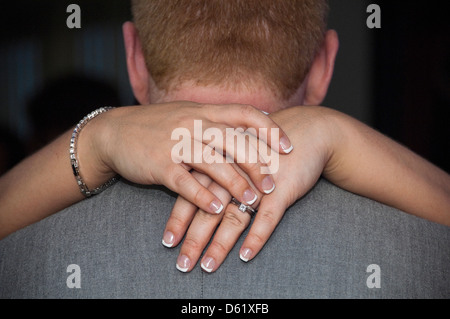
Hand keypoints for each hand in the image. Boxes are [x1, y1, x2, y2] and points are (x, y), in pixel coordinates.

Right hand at [79, 101, 292, 214]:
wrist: (114, 132)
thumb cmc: (156, 127)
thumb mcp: (188, 115)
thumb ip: (216, 120)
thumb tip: (250, 125)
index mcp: (204, 112)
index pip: (245, 113)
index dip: (270, 129)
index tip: (288, 146)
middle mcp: (193, 124)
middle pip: (234, 141)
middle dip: (257, 164)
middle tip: (274, 184)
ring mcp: (176, 144)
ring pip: (214, 162)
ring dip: (236, 184)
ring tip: (253, 202)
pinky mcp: (159, 164)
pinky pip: (185, 182)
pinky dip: (202, 196)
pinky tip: (217, 208)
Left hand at [163, 106, 337, 271]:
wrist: (306, 130)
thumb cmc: (266, 143)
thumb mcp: (235, 149)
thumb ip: (215, 166)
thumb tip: (194, 188)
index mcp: (218, 162)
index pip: (191, 194)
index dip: (179, 219)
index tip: (168, 241)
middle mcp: (233, 173)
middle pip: (208, 210)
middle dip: (194, 239)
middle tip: (183, 264)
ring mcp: (256, 183)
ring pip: (233, 217)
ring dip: (219, 245)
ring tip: (208, 266)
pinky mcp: (280, 189)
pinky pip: (267, 217)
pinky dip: (256, 237)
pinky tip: (246, 255)